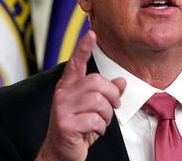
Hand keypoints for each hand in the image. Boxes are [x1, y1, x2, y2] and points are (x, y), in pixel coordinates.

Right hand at [37, 31, 126, 160]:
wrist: (60, 152)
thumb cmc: (77, 128)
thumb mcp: (92, 108)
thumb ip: (105, 93)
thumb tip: (121, 82)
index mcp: (68, 86)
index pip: (76, 62)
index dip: (84, 48)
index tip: (91, 33)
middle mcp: (62, 93)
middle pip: (96, 83)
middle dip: (111, 96)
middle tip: (112, 108)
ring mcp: (62, 108)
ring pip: (98, 102)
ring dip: (106, 115)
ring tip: (99, 123)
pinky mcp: (65, 124)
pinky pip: (95, 120)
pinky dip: (100, 128)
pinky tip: (91, 132)